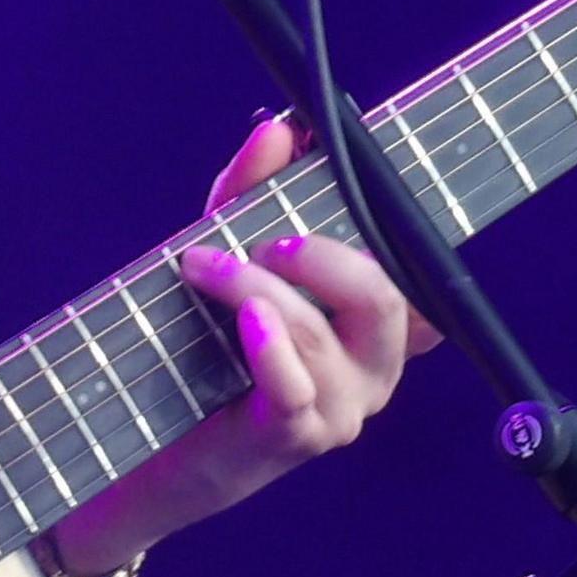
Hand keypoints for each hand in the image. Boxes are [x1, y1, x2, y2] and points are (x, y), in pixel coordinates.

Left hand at [174, 112, 442, 497]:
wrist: (158, 448)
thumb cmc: (206, 348)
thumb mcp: (229, 255)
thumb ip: (252, 193)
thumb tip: (278, 129)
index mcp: (375, 323)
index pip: (418, 274)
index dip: (401, 227)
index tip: (353, 174)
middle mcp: (374, 367)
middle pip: (383, 300)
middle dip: (323, 256)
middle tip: (268, 240)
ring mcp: (339, 408)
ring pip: (321, 336)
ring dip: (257, 288)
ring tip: (207, 267)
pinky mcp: (293, 438)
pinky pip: (294, 389)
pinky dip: (269, 346)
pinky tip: (244, 319)